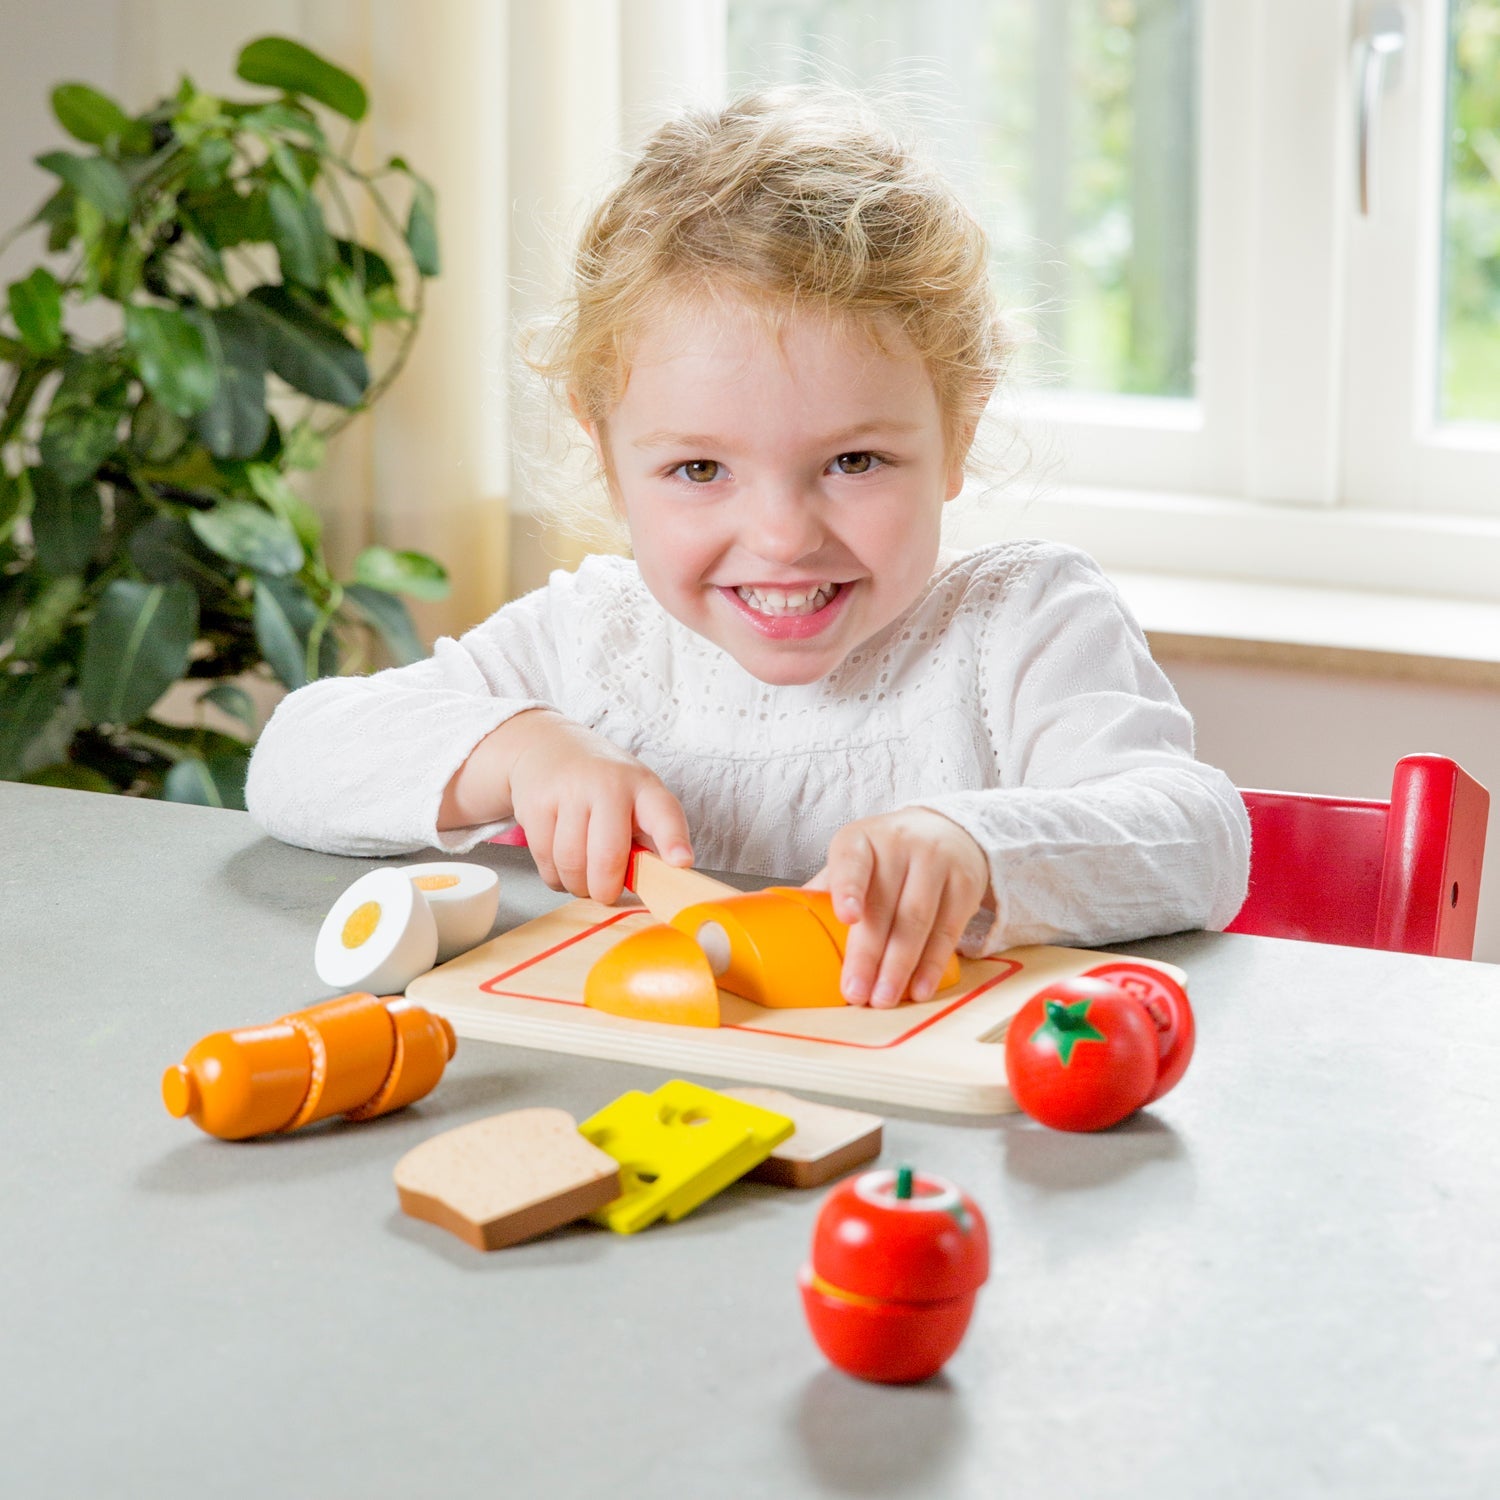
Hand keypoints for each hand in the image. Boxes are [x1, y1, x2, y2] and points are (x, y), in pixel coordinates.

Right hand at [440, 710, 691, 903]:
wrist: (547, 747)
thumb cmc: (603, 784)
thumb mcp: (636, 797)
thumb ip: (649, 837)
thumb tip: (658, 884)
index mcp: (642, 786)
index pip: (664, 813)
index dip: (673, 840)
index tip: (681, 862)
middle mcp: (607, 784)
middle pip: (607, 856)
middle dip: (606, 889)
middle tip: (607, 894)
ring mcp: (568, 792)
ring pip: (571, 864)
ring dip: (578, 886)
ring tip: (583, 879)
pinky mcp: (535, 805)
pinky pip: (546, 862)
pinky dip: (555, 877)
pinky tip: (562, 866)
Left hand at [806, 808, 988, 1008]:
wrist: (947, 831)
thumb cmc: (886, 855)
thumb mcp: (855, 859)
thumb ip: (828, 890)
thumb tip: (785, 928)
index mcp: (860, 840)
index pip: (852, 862)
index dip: (849, 889)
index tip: (847, 917)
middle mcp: (899, 845)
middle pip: (884, 906)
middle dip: (868, 955)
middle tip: (855, 992)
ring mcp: (935, 862)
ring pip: (916, 922)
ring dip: (898, 967)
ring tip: (882, 998)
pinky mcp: (965, 885)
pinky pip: (947, 931)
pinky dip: (931, 965)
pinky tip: (918, 988)